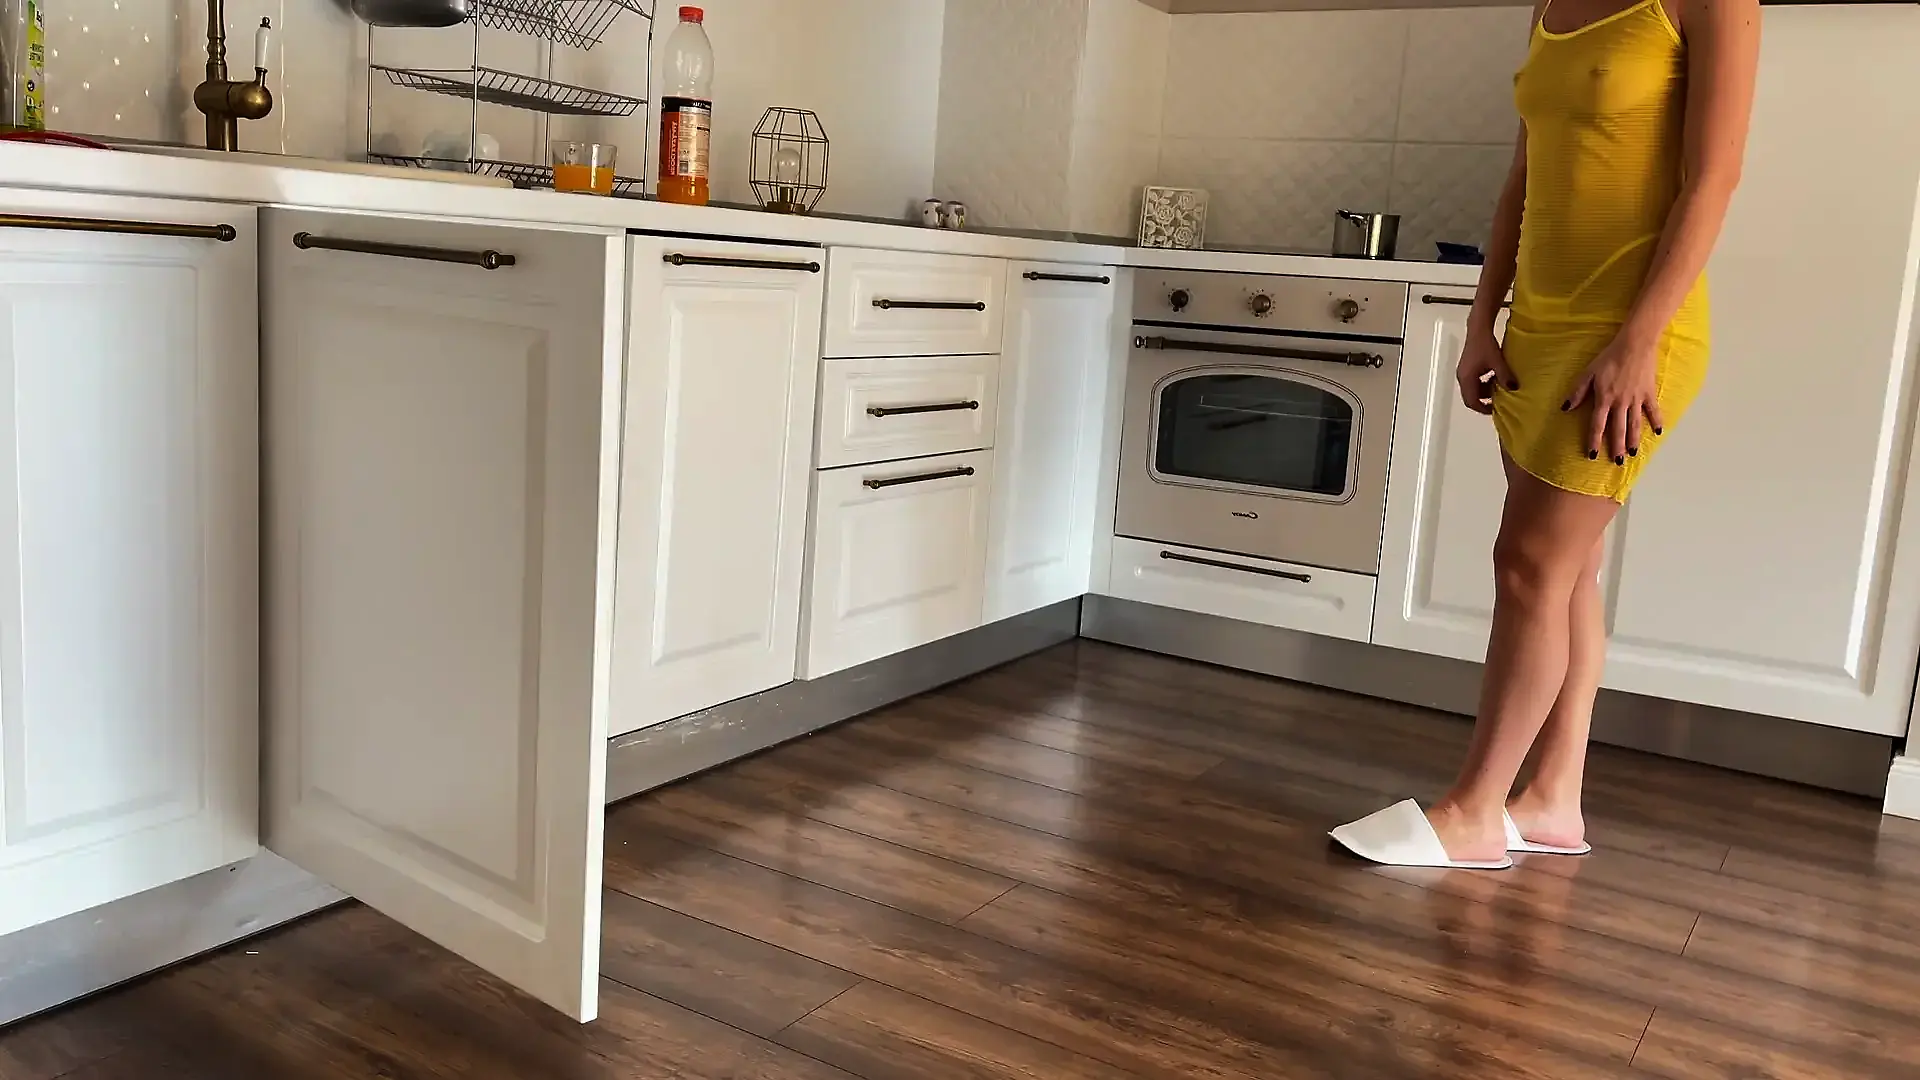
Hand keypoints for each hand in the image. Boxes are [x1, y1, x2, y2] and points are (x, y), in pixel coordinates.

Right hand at [1455, 328, 1516, 415]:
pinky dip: (1483, 383)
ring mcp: (1464, 372)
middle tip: (1498, 402)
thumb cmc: (1485, 344)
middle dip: (1484, 401)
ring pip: (1473, 389)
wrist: (1478, 329)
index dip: (1482, 408)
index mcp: (1467, 378)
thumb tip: (1513, 388)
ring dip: (1485, 391)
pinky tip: (1494, 377)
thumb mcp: (1497, 362)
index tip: (1494, 410)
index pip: (1471, 401)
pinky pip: (1474, 381)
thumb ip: (1505, 376)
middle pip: (1471, 396)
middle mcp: (1462, 377)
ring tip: (1498, 388)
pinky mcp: (1468, 367)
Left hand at [1564, 332, 1664, 463]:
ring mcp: (1637, 399)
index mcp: (1604, 399)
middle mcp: (1621, 403)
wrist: (1635, 344)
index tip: (1592, 455)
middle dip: (1616, 447)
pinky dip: (1657, 421)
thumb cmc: (1609, 357)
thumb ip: (1578, 392)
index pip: (1597, 425)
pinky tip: (1658, 432)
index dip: (1594, 440)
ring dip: (1633, 440)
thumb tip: (1566, 408)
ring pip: (1635, 424)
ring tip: (1632, 454)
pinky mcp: (1649, 393)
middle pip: (1618, 429)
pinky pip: (1653, 410)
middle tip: (1616, 462)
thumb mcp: (1588, 373)